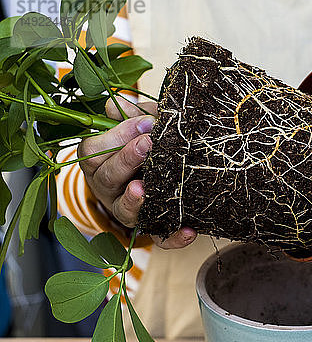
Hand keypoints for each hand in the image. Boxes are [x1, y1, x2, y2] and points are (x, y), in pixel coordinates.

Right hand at [78, 96, 196, 248]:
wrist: (163, 178)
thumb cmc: (146, 146)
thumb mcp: (139, 127)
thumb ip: (134, 115)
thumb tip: (120, 104)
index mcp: (99, 162)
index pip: (93, 151)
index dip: (115, 136)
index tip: (144, 123)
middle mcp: (109, 189)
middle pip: (108, 177)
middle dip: (127, 159)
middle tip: (148, 143)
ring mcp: (128, 212)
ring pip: (124, 211)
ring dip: (134, 200)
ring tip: (144, 188)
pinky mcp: (152, 230)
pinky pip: (160, 237)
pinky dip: (173, 237)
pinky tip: (189, 230)